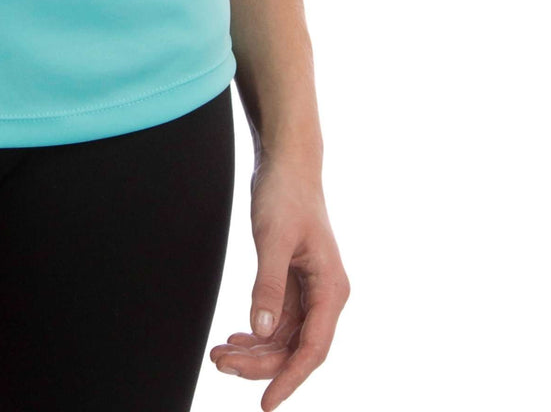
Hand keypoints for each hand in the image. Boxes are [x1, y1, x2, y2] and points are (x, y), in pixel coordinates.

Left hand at [209, 153, 349, 409]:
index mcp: (331, 289)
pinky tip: (236, 337)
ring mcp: (310, 289)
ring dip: (254, 350)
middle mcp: (325, 295)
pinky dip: (257, 331)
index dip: (288, 379)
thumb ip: (269, 285)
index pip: (312, 350)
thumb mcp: (273, 239)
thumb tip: (262, 331)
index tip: (265, 403)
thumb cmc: (285, 195)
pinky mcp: (294, 280)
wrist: (286, 163)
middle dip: (259, 363)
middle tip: (219, 362)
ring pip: (284, 336)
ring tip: (219, 354)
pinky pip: (278, 319)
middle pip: (295, 348)